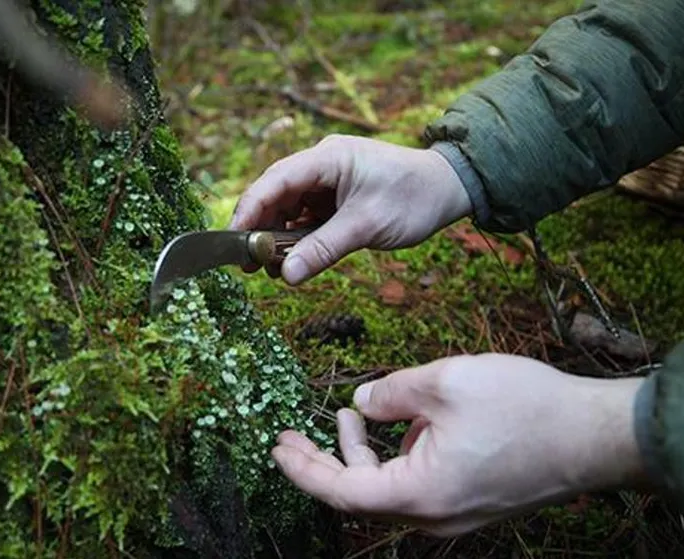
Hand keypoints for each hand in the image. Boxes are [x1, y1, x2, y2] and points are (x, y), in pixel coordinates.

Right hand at [230, 135, 472, 283]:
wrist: (450, 189)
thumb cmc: (413, 198)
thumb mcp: (367, 226)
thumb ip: (324, 249)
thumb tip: (285, 275)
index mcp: (327, 159)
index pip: (274, 181)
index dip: (249, 210)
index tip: (232, 241)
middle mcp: (321, 164)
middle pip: (275, 195)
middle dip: (259, 228)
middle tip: (247, 264)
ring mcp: (327, 181)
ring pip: (288, 208)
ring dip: (278, 237)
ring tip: (271, 268)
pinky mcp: (335, 197)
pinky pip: (305, 217)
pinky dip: (297, 238)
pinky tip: (293, 260)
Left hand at [270, 353, 648, 535]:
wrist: (598, 436)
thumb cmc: (528, 409)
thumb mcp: (446, 382)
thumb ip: (392, 392)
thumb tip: (360, 402)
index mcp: (420, 494)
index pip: (340, 492)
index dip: (302, 470)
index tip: (276, 448)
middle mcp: (434, 518)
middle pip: (360, 496)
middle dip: (325, 462)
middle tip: (294, 434)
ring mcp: (456, 516)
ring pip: (389, 491)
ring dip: (363, 457)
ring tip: (355, 415)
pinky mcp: (473, 505)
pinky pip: (418, 489)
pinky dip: (397, 460)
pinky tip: (404, 424)